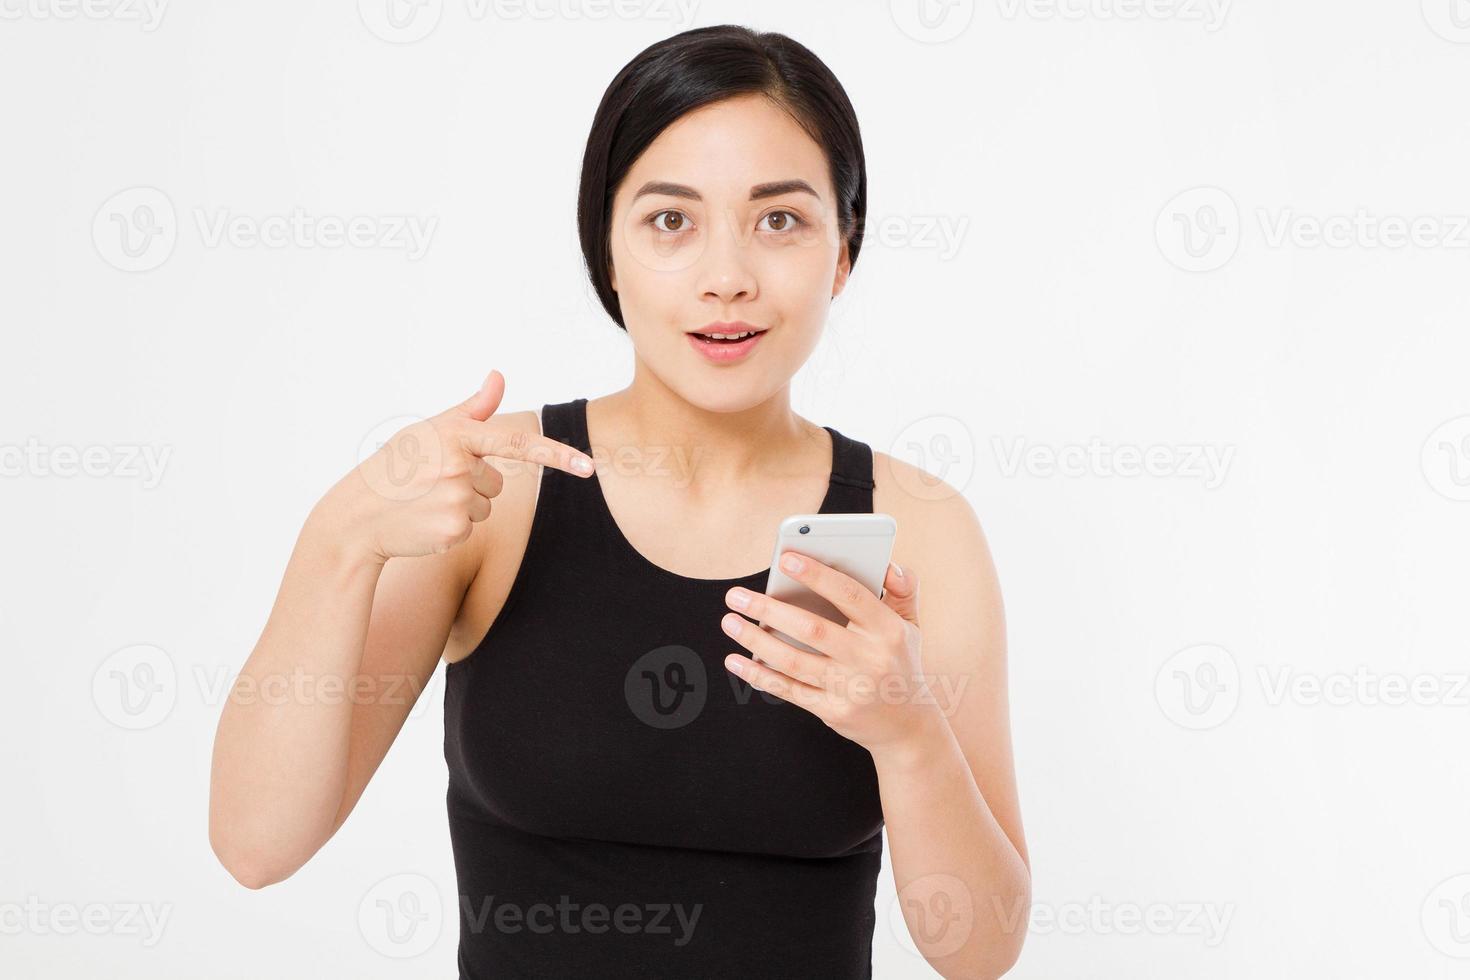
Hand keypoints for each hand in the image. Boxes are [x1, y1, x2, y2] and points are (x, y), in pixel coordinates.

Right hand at [320, 369, 592, 562]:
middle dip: (472, 484)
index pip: (515, 443)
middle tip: (431, 483)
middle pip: (498, 482)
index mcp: (456, 436)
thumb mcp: (429, 431)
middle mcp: (459, 466)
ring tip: (425, 501)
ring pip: (487, 506)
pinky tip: (423, 521)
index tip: (589, 467)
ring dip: (462, 506)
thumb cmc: (395, 467)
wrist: (356, 516)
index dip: (557, 455)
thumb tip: (499, 376)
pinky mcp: (453, 529)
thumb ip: (472, 409)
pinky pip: (473, 528)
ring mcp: (456, 499)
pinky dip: (452, 527)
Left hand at [720, 554, 945, 760]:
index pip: (850, 595)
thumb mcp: (911, 625)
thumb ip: (903, 590)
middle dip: (768, 610)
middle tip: (735, 595)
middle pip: (812, 629)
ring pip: (794, 661)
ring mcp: (851, 688)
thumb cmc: (900, 663)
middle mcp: (870, 659)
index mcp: (889, 630)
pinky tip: (736, 660)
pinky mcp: (834, 711)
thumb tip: (887, 564)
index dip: (817, 575)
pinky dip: (759, 675)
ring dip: (755, 641)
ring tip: (730, 621)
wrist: (908, 727)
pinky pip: (789, 690)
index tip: (785, 558)